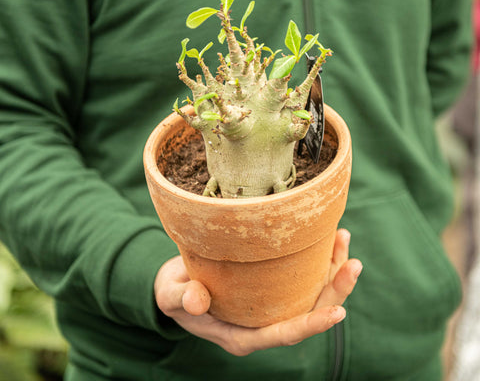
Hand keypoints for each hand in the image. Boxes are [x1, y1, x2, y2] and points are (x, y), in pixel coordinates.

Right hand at [154, 228, 361, 355]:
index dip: (311, 325)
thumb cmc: (174, 293)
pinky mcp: (272, 286)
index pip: (284, 334)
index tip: (338, 311)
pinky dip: (318, 258)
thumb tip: (195, 300)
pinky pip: (301, 276)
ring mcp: (271, 304)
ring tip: (344, 239)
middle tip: (353, 264)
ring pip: (310, 292)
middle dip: (334, 291)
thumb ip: (182, 299)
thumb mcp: (172, 296)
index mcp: (244, 334)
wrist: (177, 285)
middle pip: (307, 311)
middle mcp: (264, 322)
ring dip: (332, 269)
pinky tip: (327, 237)